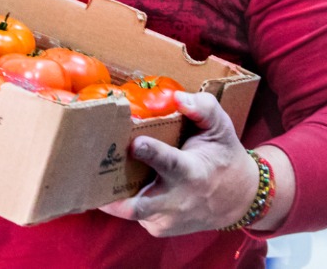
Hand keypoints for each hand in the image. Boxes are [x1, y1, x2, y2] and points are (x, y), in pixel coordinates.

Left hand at [98, 91, 254, 236]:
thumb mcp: (221, 128)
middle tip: (89, 176)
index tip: (136, 142)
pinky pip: (134, 213)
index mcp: (193, 172)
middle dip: (114, 198)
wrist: (237, 199)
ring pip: (131, 210)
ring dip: (111, 195)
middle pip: (140, 205)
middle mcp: (178, 201)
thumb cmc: (223, 156)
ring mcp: (166, 219)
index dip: (152, 153)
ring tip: (90, 174)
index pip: (170, 164)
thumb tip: (178, 98)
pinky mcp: (158, 228)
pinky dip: (123, 199)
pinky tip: (114, 181)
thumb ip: (203, 108)